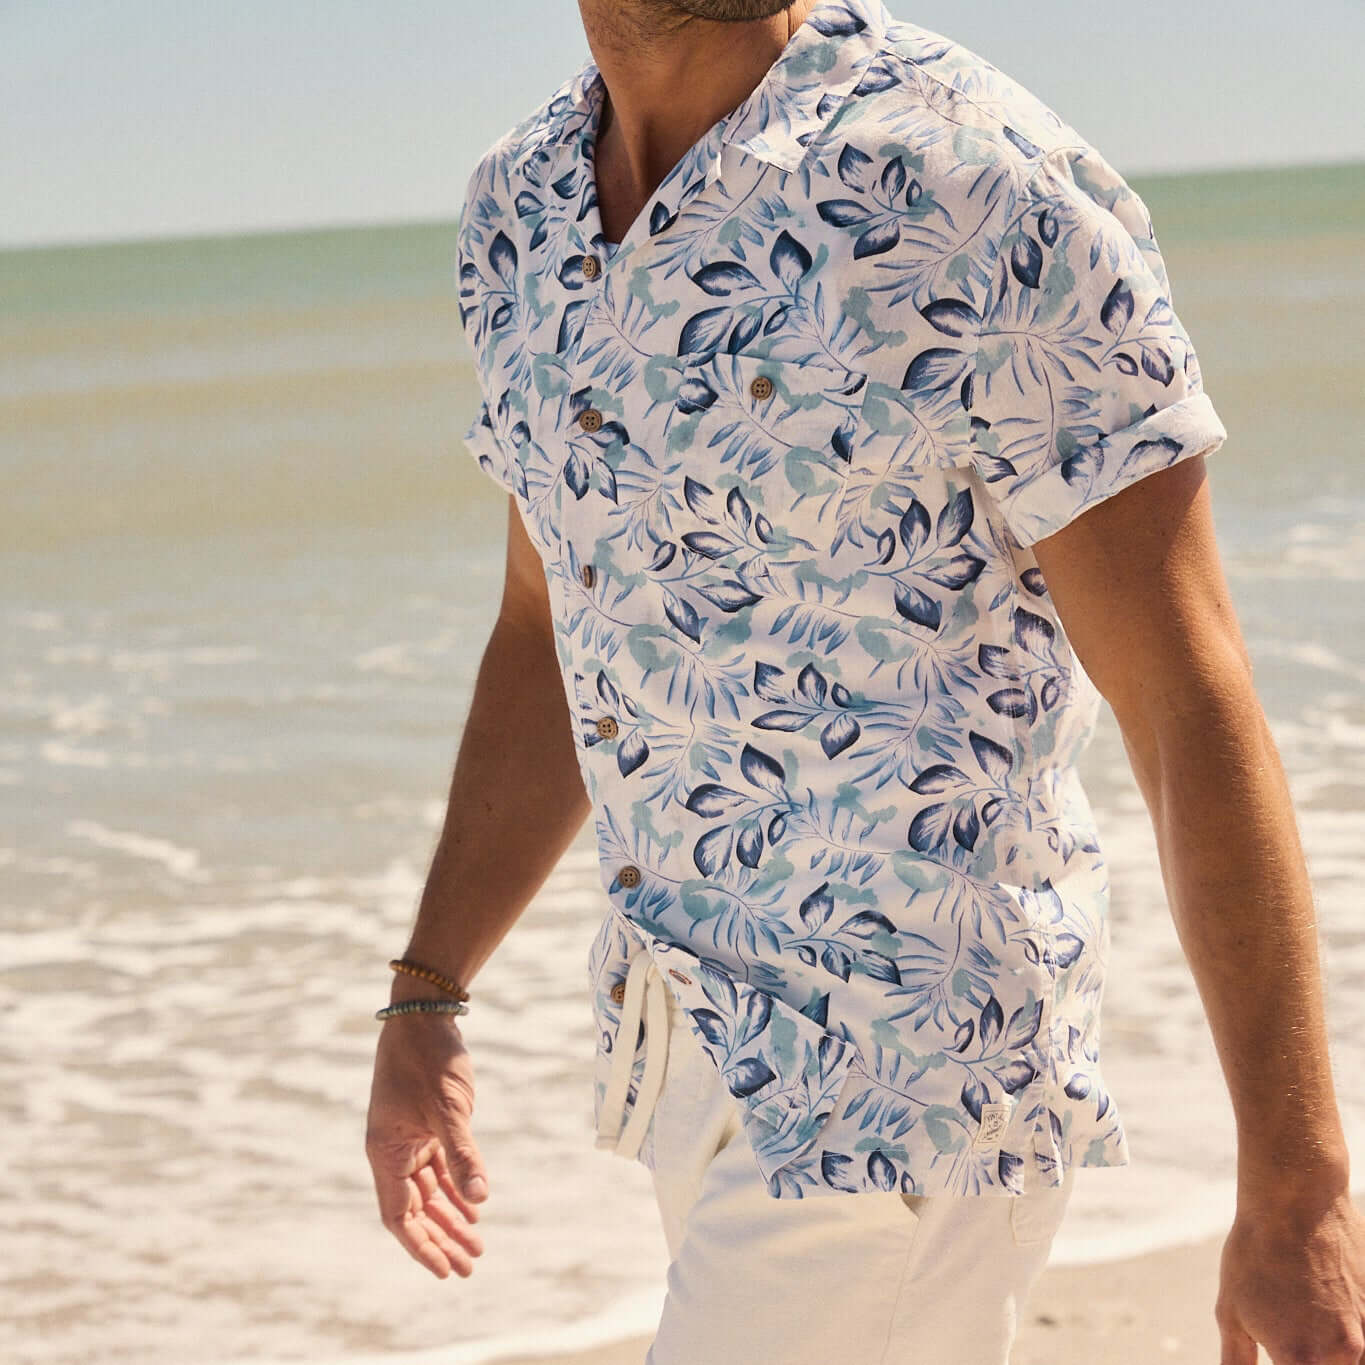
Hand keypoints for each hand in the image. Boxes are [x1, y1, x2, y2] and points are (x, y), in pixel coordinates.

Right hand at [365, 997, 488, 1278]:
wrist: (424, 1015)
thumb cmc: (429, 1060)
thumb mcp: (449, 1108)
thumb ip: (463, 1153)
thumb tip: (481, 1198)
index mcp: (385, 1152)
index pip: (400, 1217)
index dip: (422, 1246)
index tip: (445, 1271)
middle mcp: (392, 1150)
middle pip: (416, 1210)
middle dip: (441, 1239)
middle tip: (470, 1266)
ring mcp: (409, 1138)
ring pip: (429, 1191)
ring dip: (451, 1217)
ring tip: (477, 1245)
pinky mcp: (426, 1124)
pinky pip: (438, 1168)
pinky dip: (455, 1187)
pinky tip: (474, 1205)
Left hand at [1216, 1186, 1364, 1362]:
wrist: (1295, 1204)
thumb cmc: (1256, 1256)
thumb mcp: (1232, 1312)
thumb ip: (1237, 1359)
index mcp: (1303, 1361)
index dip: (1287, 1364)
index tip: (1281, 1353)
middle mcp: (1345, 1355)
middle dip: (1311, 1359)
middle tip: (1294, 1332)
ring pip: (1356, 1356)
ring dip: (1335, 1349)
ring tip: (1310, 1311)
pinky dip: (1352, 1326)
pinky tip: (1331, 1299)